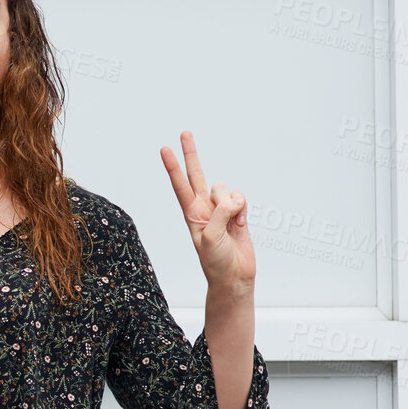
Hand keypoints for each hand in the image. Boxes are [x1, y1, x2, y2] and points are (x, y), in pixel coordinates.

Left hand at [160, 131, 254, 293]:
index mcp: (191, 214)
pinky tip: (240, 225)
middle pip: (197, 175)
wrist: (234, 276)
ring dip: (231, 203)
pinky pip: (242, 199)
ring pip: (227, 189)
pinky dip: (243, 209)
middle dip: (191, 154)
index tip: (164, 149)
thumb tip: (231, 197)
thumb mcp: (211, 237)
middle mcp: (204, 208)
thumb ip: (219, 213)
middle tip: (184, 133)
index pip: (180, 185)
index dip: (173, 167)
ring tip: (230, 224)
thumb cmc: (216, 261)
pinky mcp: (238, 213)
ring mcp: (222, 209)